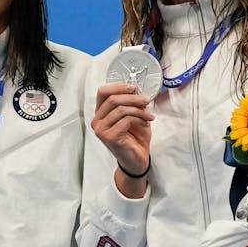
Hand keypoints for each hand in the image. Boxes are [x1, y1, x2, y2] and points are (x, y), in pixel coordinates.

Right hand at [90, 81, 152, 197]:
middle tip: (146, 100)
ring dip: (139, 110)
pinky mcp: (109, 137)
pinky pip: (125, 120)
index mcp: (101, 113)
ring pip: (120, 109)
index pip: (102, 92)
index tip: (133, 87)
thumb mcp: (134, 116)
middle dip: (133, 97)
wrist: (137, 160)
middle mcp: (97, 121)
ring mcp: (101, 130)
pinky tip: (145, 123)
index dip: (118, 86)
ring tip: (149, 115)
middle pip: (112, 99)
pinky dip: (139, 119)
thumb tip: (136, 89)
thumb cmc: (135, 139)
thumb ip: (131, 103)